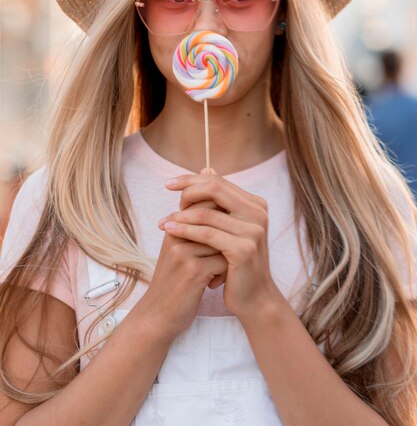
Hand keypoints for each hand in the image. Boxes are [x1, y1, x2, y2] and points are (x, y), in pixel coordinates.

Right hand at [140, 221, 226, 341]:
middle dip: (226, 238)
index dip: (220, 222)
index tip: (223, 240)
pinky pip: (224, 261)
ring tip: (219, 272)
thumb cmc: (173, 282)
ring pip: (223, 242)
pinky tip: (215, 284)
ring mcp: (184, 252)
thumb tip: (225, 213)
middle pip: (216, 223)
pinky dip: (225, 273)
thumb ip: (195, 233)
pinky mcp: (194, 270)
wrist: (156, 315)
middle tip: (226, 255)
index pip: (205, 207)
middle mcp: (177, 235)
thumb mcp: (178, 252)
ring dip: (227, 257)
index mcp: (173, 227)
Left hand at [159, 172, 284, 320]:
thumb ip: (220, 201)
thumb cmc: (236, 262)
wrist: (254, 298)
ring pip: (207, 213)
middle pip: (215, 189)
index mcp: (255, 204)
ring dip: (180, 215)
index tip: (168, 183)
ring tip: (163, 222)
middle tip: (166, 195)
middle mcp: (258, 213)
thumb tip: (206, 168)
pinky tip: (169, 231)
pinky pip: (207, 234)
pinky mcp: (243, 249)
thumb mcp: (229, 228)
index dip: (191, 179)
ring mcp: (253, 231)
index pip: (219, 182)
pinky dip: (185, 230)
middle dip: (186, 190)